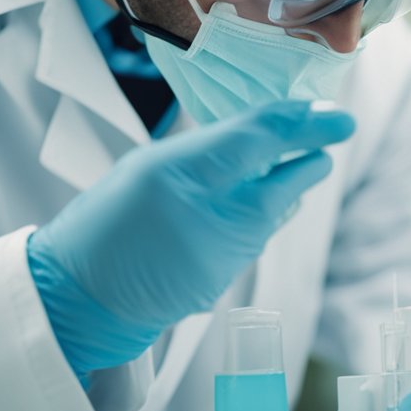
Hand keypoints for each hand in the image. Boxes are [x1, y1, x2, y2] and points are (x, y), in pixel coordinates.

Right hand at [28, 100, 355, 377]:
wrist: (77, 296)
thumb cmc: (104, 222)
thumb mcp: (146, 167)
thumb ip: (204, 152)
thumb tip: (259, 139)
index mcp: (176, 172)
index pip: (256, 139)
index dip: (301, 124)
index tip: (333, 115)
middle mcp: (206, 213)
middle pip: (286, 179)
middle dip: (313, 156)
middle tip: (334, 132)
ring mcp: (220, 253)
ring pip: (278, 209)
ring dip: (290, 185)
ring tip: (303, 162)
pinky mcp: (224, 282)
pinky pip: (257, 237)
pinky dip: (263, 216)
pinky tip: (254, 205)